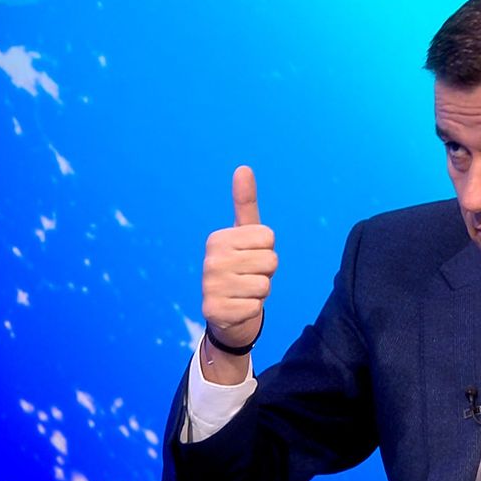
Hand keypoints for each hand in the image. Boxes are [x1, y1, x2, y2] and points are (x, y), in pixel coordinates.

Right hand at [202, 166, 277, 355]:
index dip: (267, 250)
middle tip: (249, 277)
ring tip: (244, 291)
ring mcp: (210, 286)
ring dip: (260, 292)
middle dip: (266, 272)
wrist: (228, 313)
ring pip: (265, 285)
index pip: (268, 237)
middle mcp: (210, 260)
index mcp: (218, 239)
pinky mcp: (214, 310)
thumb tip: (243, 167)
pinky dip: (252, 310)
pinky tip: (239, 308)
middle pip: (270, 261)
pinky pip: (256, 306)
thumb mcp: (246, 235)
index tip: (251, 256)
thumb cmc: (242, 268)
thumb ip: (245, 203)